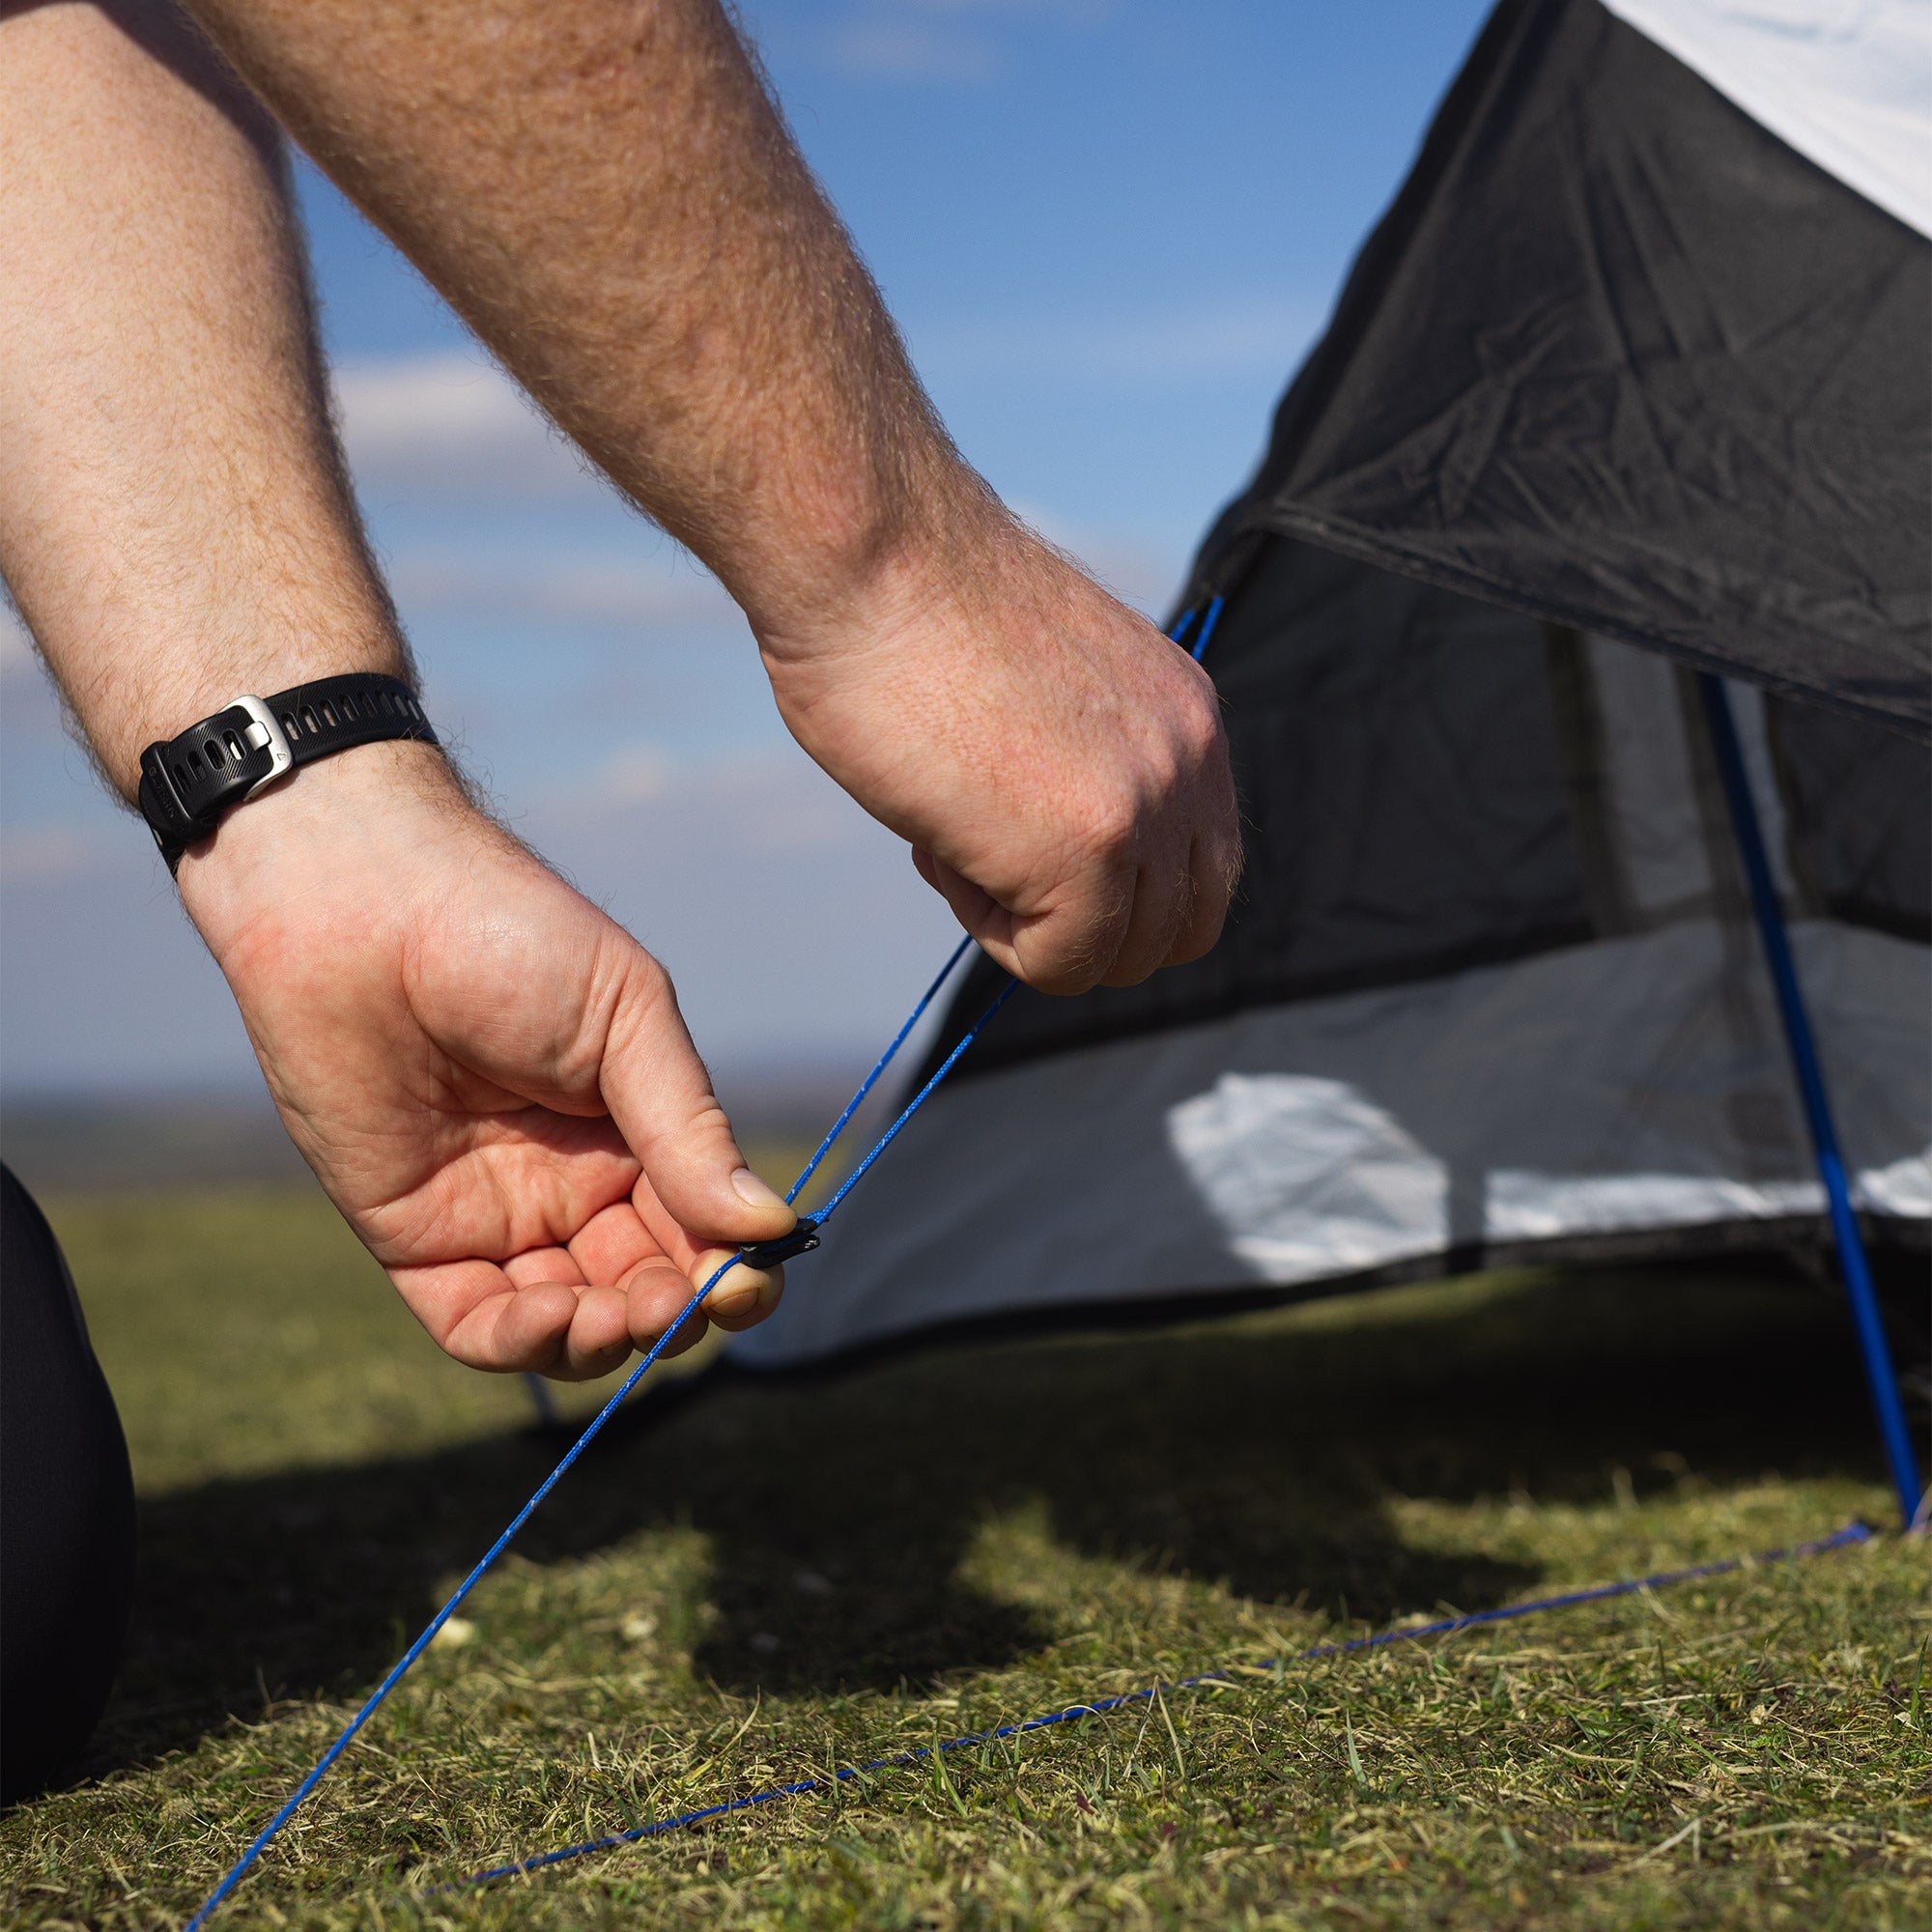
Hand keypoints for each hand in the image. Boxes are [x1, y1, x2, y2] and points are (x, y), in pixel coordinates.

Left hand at [175, 742, 796, 1378]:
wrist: (364, 908)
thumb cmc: (511, 937)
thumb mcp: (628, 1022)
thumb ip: (692, 1132)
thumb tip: (774, 1228)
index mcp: (638, 1133)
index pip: (704, 1230)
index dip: (733, 1269)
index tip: (746, 1279)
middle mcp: (574, 1187)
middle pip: (646, 1290)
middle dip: (675, 1311)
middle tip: (683, 1299)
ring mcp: (497, 1218)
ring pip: (571, 1326)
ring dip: (608, 1341)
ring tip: (616, 1313)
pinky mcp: (416, 1240)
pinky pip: (477, 1325)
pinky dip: (523, 1343)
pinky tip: (553, 1315)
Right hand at [756, 498, 1240, 995]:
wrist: (866, 553)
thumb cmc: (912, 608)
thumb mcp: (1047, 692)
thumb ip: (1088, 764)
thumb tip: (1059, 854)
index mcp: (1188, 715)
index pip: (1200, 871)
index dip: (1112, 892)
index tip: (1021, 836)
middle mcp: (1189, 760)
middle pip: (1176, 931)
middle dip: (1080, 925)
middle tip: (988, 853)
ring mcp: (1146, 807)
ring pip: (1117, 957)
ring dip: (1028, 926)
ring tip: (954, 835)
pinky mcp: (1088, 853)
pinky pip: (1060, 965)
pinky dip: (991, 935)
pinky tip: (940, 846)